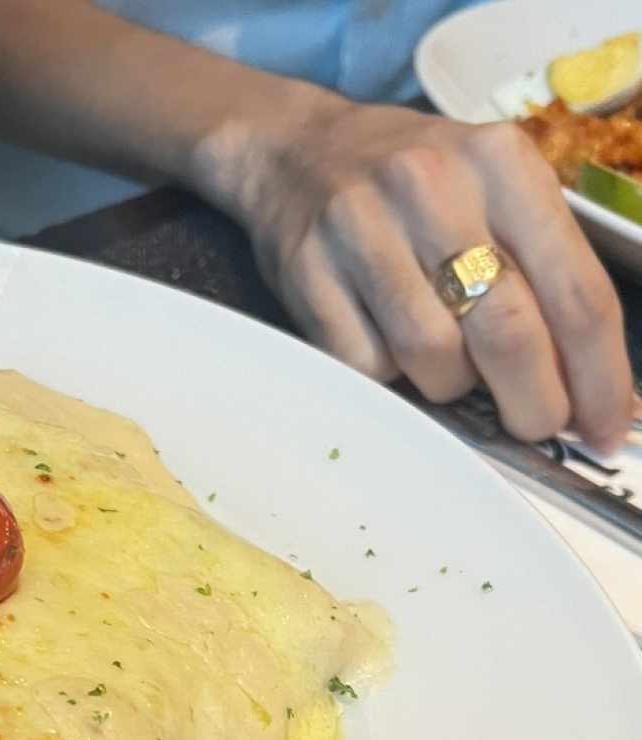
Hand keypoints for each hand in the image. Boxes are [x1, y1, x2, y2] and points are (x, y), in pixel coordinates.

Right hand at [192, 97, 631, 450]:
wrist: (296, 151)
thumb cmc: (413, 185)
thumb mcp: (491, 190)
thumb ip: (540, 269)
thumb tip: (584, 385)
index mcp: (503, 163)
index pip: (577, 292)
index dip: (599, 375)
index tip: (605, 426)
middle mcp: (435, 187)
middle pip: (509, 334)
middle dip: (533, 403)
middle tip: (534, 426)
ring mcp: (364, 228)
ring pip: (433, 358)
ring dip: (448, 385)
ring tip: (444, 365)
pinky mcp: (309, 269)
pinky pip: (365, 362)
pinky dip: (386, 374)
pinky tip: (387, 347)